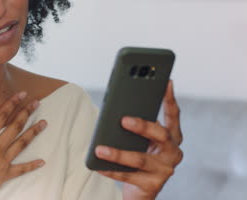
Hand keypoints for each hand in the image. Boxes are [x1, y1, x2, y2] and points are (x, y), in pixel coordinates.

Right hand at [0, 92, 46, 199]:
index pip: (0, 116)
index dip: (12, 103)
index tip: (22, 94)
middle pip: (15, 127)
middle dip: (26, 113)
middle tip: (37, 103)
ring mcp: (2, 162)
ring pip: (22, 144)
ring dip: (33, 133)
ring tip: (45, 123)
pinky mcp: (4, 175)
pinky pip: (21, 169)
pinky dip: (32, 165)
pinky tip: (42, 162)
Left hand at [95, 80, 183, 199]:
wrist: (141, 188)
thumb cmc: (139, 155)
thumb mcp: (140, 139)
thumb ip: (136, 125)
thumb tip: (116, 112)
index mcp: (171, 137)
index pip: (173, 115)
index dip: (170, 98)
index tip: (165, 82)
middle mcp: (173, 152)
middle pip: (160, 135)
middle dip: (142, 126)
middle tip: (123, 120)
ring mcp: (164, 170)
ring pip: (140, 159)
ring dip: (118, 154)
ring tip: (100, 149)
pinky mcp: (153, 185)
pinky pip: (129, 176)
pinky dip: (111, 170)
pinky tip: (98, 165)